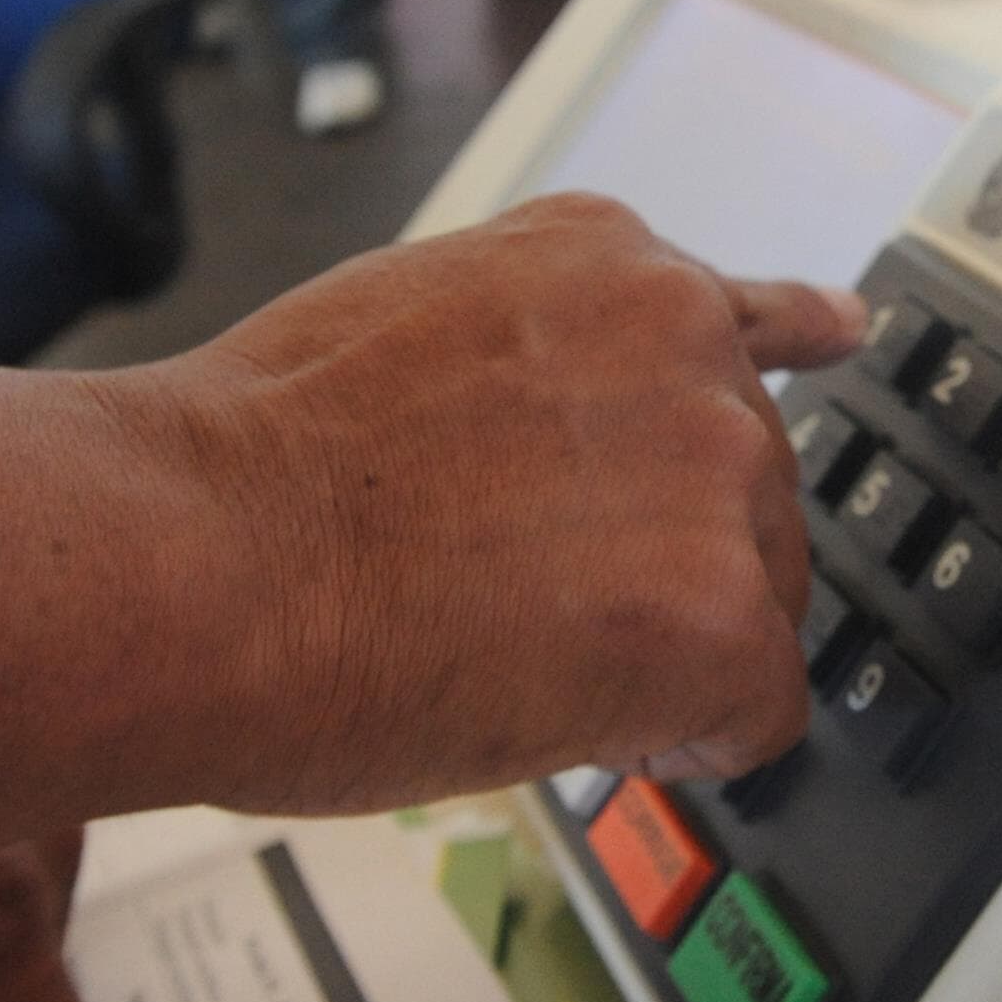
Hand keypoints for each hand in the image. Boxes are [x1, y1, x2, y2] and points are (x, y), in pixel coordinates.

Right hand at [108, 194, 866, 807]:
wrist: (194, 560)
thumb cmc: (249, 467)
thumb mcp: (407, 316)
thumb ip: (531, 349)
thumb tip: (566, 412)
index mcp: (606, 257)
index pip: (738, 328)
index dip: (690, 434)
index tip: (807, 374)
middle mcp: (684, 340)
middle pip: (748, 485)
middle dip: (662, 550)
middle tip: (524, 593)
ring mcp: (715, 473)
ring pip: (758, 597)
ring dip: (668, 640)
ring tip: (516, 647)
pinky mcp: (720, 613)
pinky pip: (761, 713)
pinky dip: (684, 744)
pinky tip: (587, 725)